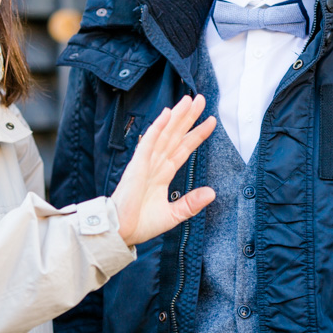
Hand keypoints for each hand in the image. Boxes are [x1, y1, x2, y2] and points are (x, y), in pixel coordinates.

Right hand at [111, 95, 215, 245]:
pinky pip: (148, 143)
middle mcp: (156, 164)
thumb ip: (191, 203)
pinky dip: (157, 128)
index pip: (183, 148)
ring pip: (165, 134)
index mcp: (163, 173)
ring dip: (176, 116)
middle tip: (201, 99)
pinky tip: (166, 113)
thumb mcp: (173, 215)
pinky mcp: (137, 166)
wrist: (120, 233)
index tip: (211, 121)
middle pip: (175, 135)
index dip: (197, 134)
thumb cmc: (140, 224)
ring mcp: (146, 163)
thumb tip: (212, 192)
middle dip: (188, 117)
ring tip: (189, 100)